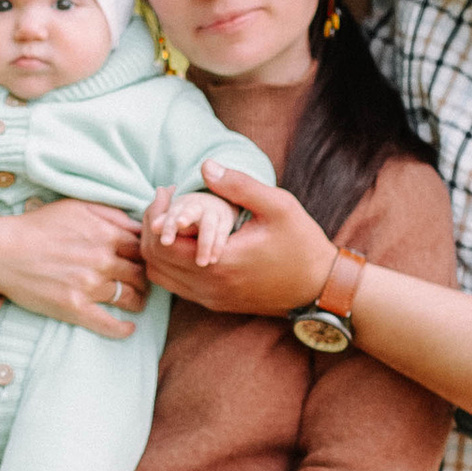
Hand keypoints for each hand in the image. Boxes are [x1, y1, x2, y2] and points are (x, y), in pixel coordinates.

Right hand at [0, 199, 149, 336]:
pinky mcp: (75, 308)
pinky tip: (128, 329)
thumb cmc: (38, 225)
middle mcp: (102, 260)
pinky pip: (109, 324)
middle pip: (141, 274)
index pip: (143, 249)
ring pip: (130, 298)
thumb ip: (112, 213)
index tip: (144, 260)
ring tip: (136, 301)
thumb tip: (140, 224)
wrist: (1, 251)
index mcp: (106, 234)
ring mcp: (89, 286)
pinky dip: (122, 329)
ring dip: (138, 300)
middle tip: (142, 282)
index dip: (147, 255)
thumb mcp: (77, 206)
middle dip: (145, 278)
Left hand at [140, 162, 331, 315]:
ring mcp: (211, 299)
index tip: (166, 191)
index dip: (154, 215)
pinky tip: (185, 238)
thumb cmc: (302, 243)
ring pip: (160, 276)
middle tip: (164, 201)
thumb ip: (239, 186)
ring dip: (158, 247)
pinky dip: (170, 262)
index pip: (160, 243)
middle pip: (153, 261)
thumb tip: (204, 166)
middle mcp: (209, 287)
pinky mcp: (216, 303)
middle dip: (151, 228)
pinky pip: (176, 285)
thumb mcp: (278, 206)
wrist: (320, 288)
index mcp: (219, 263)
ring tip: (171, 218)